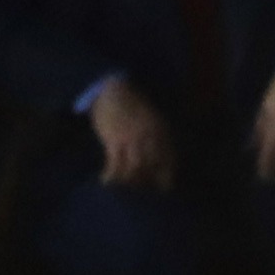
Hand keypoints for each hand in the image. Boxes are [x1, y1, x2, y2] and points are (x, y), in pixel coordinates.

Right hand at [87, 76, 175, 191]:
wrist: (113, 87)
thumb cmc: (133, 103)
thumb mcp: (153, 117)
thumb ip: (157, 135)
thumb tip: (156, 157)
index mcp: (162, 132)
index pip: (168, 160)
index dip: (166, 176)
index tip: (162, 187)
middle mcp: (149, 138)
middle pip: (152, 167)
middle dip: (146, 180)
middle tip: (138, 187)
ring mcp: (131, 139)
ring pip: (135, 169)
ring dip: (128, 180)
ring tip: (122, 184)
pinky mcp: (114, 140)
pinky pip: (114, 164)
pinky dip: (111, 175)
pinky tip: (105, 180)